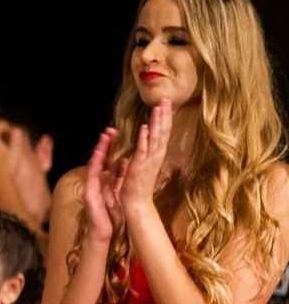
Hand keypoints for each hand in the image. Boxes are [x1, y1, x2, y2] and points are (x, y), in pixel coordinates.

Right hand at [81, 127, 127, 244]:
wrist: (105, 232)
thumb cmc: (112, 215)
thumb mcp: (119, 191)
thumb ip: (119, 177)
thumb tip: (124, 161)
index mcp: (106, 181)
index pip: (109, 160)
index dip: (112, 147)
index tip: (116, 134)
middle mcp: (97, 182)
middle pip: (101, 160)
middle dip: (105, 145)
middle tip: (109, 130)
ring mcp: (92, 187)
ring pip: (95, 165)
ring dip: (99, 152)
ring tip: (103, 139)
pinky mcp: (90, 194)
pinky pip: (93, 178)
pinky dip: (96, 167)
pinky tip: (98, 158)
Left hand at [117, 98, 171, 213]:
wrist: (137, 204)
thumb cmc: (139, 186)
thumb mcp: (143, 165)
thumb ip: (145, 151)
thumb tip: (145, 138)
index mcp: (156, 155)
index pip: (163, 132)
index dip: (164, 118)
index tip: (165, 104)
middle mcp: (156, 156)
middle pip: (163, 132)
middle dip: (164, 115)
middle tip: (166, 99)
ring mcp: (149, 160)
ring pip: (156, 138)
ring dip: (157, 122)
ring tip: (158, 107)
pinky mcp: (139, 166)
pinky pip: (143, 150)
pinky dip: (145, 139)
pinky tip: (145, 128)